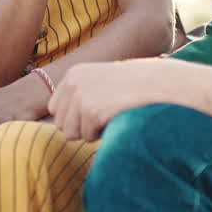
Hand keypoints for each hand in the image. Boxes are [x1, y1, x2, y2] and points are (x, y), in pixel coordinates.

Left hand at [47, 58, 178, 141]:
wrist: (157, 84)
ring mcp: (81, 97)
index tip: (95, 109)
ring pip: (71, 134)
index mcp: (73, 74)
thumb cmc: (131, 87)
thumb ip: (79, 95)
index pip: (55, 110)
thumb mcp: (100, 82)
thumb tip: (60, 126)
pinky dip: (102, 133)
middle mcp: (72, 84)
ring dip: (91, 131)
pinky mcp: (92, 112)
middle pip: (61, 124)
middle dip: (81, 126)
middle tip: (105, 112)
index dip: (74, 116)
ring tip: (110, 114)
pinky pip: (88, 137)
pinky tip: (116, 117)